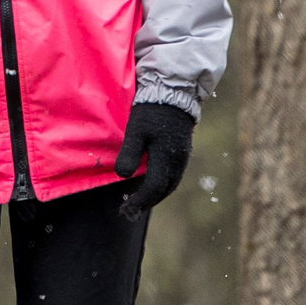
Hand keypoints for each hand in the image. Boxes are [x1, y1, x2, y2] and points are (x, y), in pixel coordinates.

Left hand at [114, 101, 194, 217]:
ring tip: (139, 202)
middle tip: (129, 211)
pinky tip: (151, 184)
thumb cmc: (152, 111)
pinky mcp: (182, 151)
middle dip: (147, 202)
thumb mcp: (136, 129)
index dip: (140, 201)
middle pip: (164, 190)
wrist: (174, 92)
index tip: (126, 209)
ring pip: (170, 184)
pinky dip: (161, 185)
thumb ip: (129, 153)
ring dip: (155, 195)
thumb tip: (122, 176)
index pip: (155, 188)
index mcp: (166, 157)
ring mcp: (182, 157)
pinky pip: (173, 175)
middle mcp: (178, 161)